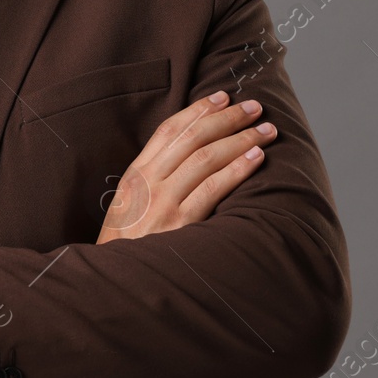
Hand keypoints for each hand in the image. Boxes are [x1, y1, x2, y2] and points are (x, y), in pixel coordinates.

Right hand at [96, 91, 275, 243]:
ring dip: (240, 139)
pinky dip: (236, 169)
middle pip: (192, 137)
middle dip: (227, 118)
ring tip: (265, 131)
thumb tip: (189, 160)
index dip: (198, 110)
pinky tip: (255, 158)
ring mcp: (163, 202)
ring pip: (206, 157)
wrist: (112, 280)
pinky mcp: (179, 224)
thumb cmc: (125, 247)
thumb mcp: (129, 207)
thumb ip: (153, 182)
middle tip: (254, 107)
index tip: (222, 97)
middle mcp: (148, 182)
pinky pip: (212, 189)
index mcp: (136, 174)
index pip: (169, 130)